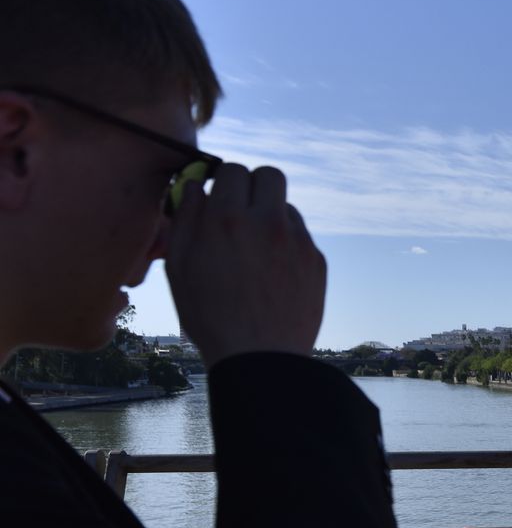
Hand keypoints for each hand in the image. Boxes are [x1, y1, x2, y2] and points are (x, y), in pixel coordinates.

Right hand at [164, 163, 326, 366]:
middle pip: (269, 175)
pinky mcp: (317, 261)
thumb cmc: (210, 316)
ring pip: (286, 207)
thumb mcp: (179, 268)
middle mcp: (267, 223)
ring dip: (270, 217)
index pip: (232, 169)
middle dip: (253, 185)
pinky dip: (286, 244)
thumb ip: (186, 219)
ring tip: (254, 250)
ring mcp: (298, 242)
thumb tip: (195, 186)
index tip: (218, 195)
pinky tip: (272, 272)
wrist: (260, 358)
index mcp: (227, 220)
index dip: (223, 180)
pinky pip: (301, 237)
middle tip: (240, 209)